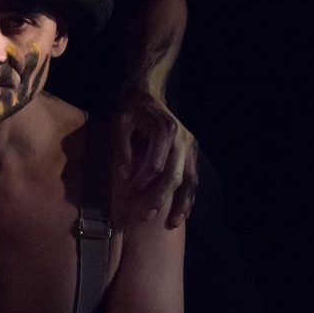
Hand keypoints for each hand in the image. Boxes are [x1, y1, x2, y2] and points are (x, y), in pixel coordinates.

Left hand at [116, 93, 197, 227]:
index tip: (127, 194)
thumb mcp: (120, 123)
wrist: (148, 90)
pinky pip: (192, 176)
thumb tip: (125, 177)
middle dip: (160, 198)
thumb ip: (123, 149)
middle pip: (173, 176)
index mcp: (164, 131)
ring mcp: (189, 144)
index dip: (140, 183)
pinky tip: (182, 210)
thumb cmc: (131, 108)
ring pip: (190, 179)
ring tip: (173, 222)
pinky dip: (189, 194)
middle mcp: (181, 139)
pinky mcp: (191, 149)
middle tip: (147, 216)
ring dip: (182, 202)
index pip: (154, 166)